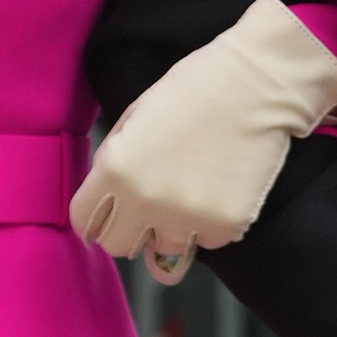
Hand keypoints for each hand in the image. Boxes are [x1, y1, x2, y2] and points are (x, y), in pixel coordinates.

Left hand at [70, 0, 336, 278]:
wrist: (251, 85)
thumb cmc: (189, 90)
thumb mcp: (133, 117)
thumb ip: (113, 162)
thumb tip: (106, 202)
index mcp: (116, 169)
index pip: (85, 221)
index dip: (94, 215)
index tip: (107, 210)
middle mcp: (146, 201)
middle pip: (118, 246)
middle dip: (127, 228)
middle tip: (144, 206)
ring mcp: (188, 218)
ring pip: (164, 251)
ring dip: (168, 229)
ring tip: (185, 191)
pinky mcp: (226, 227)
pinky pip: (206, 241)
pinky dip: (207, 224)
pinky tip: (216, 187)